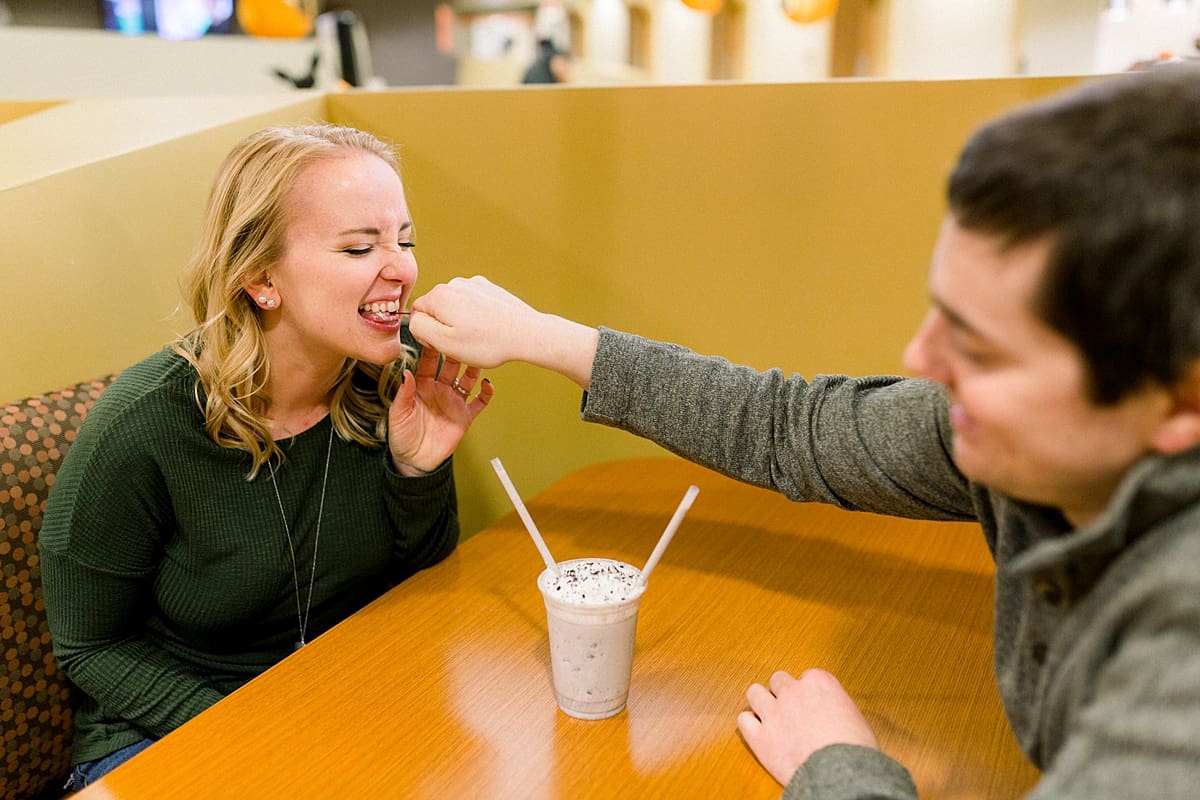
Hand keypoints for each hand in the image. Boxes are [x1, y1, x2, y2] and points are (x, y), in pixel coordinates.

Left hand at [387, 345, 493, 475]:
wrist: (415, 461)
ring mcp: (454, 402)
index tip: (435, 332)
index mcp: (421, 386)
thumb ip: (404, 393)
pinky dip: (486, 393)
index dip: (432, 348)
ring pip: (467, 379)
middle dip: (455, 352)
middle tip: (461, 337)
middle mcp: (439, 390)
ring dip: (473, 368)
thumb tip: (406, 372)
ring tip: (478, 356)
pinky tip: (488, 384)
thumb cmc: (402, 436)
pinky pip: (479, 402)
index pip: (428, 362)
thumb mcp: (398, 413)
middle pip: (451, 365)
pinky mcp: (465, 416)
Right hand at [411, 276, 599, 389]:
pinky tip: (489, 328)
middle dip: (445, 326)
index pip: (418, 313)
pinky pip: (473, 304)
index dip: (428, 333)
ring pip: (455, 306)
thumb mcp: (444, 342)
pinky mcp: (489, 289)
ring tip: (479, 336)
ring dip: (461, 322)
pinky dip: (477, 316)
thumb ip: (420, 327)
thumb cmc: (488, 343)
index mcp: (440, 295)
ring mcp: (474, 284)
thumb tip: (414, 319)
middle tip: (463, 343)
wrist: (527, 334)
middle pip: (437, 308)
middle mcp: (455, 283)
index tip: (445, 344)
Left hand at [736, 669, 878, 785]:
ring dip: (760, 701)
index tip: (810, 700)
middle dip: (782, 691)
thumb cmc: (854, 749)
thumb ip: (837, 708)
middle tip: (787, 706)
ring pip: (755, 693)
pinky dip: (749, 724)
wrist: (840, 772)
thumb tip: (835, 717)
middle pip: (778, 679)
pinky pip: (744, 721)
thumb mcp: (855, 718)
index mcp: (819, 683)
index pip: (806, 676)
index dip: (807, 690)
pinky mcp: (759, 736)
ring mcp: (773, 712)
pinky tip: (756, 730)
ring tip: (766, 712)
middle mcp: (793, 692)